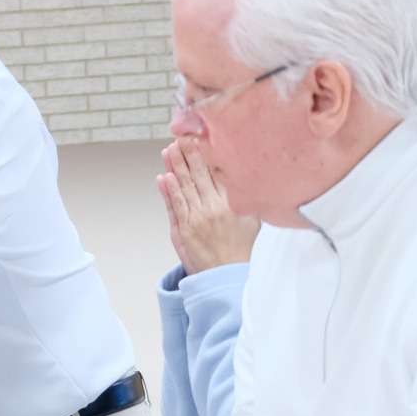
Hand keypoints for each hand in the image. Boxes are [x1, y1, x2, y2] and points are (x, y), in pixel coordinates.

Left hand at [158, 139, 258, 274]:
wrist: (230, 277)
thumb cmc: (241, 252)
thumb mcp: (252, 221)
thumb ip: (242, 199)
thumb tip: (235, 179)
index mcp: (233, 204)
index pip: (216, 174)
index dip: (206, 156)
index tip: (199, 140)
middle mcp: (215, 208)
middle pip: (199, 176)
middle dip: (188, 155)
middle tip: (181, 138)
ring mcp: (199, 218)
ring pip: (185, 187)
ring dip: (176, 167)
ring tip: (169, 151)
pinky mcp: (186, 230)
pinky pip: (176, 205)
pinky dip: (169, 191)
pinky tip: (165, 177)